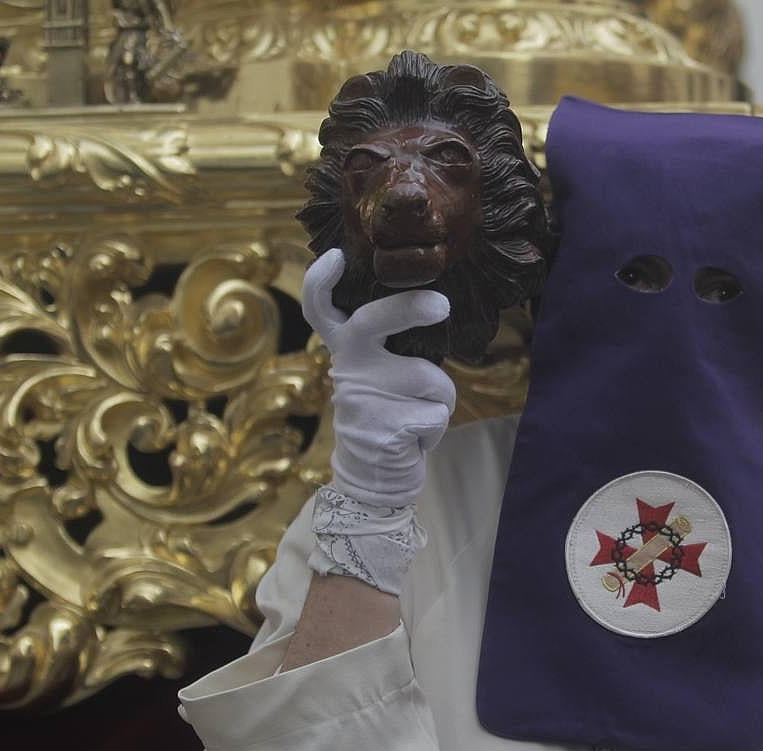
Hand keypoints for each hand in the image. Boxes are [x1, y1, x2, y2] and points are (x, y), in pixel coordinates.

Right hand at [302, 249, 456, 507]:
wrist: (373, 480)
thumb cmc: (388, 416)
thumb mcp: (378, 377)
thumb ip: (390, 347)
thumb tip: (433, 304)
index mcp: (346, 350)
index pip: (321, 310)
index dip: (321, 281)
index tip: (335, 258)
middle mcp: (348, 368)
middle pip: (376, 321)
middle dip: (411, 307)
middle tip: (442, 305)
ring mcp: (361, 399)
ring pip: (431, 380)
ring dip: (439, 402)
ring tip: (416, 419)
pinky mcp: (382, 429)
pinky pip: (436, 415)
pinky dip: (436, 430)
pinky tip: (414, 440)